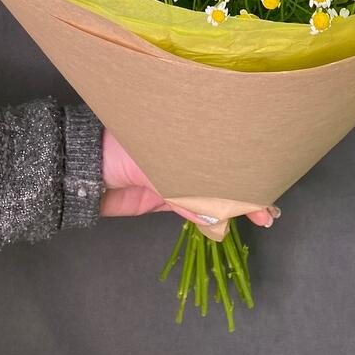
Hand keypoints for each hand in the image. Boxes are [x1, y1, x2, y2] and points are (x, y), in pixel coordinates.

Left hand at [100, 130, 277, 227]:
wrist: (84, 171)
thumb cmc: (120, 148)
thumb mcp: (158, 163)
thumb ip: (186, 192)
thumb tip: (218, 217)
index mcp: (184, 130)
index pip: (223, 143)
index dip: (247, 158)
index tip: (271, 172)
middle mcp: (183, 151)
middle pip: (222, 169)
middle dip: (247, 186)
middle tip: (270, 206)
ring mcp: (175, 175)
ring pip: (212, 191)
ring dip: (234, 205)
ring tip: (261, 216)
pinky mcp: (164, 196)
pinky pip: (193, 208)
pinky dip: (211, 218)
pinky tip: (228, 225)